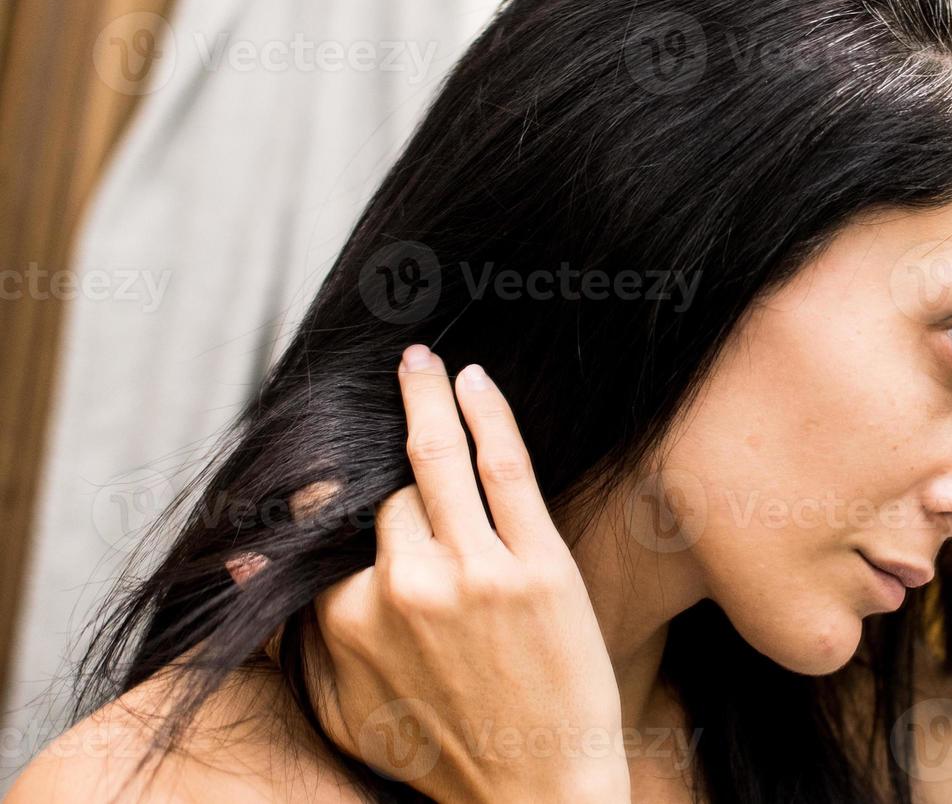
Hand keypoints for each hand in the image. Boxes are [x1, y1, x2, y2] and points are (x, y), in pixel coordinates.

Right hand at [231, 345, 629, 802]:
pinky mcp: (538, 566)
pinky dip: (486, 413)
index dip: (340, 492)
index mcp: (349, 618)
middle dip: (399, 475)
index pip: (335, 522)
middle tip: (404, 416)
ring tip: (421, 361)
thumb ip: (294, 634)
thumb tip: (243, 560)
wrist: (536, 789)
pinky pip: (504, 467)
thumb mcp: (342, 707)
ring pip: (437, 461)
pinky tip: (474, 380)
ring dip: (425, 395)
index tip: (341, 460)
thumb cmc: (437, 750)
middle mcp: (405, 586)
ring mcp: (476, 573)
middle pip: (391, 494)